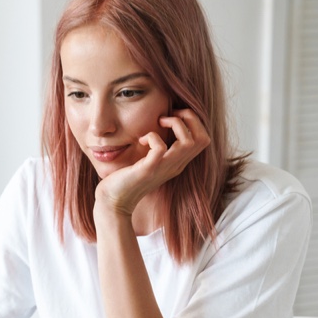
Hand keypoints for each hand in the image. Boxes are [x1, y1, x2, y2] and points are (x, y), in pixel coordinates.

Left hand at [94, 109, 210, 216]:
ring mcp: (163, 168)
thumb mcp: (150, 161)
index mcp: (178, 163)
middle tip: (169, 116)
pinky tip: (142, 140)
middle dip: (190, 118)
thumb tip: (159, 124)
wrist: (114, 201)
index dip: (194, 122)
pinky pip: (160, 148)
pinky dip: (153, 136)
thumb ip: (159, 148)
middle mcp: (175, 166)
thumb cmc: (127, 178)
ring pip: (188, 142)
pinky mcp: (147, 170)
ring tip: (159, 123)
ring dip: (175, 124)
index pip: (203, 140)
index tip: (174, 117)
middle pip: (202, 138)